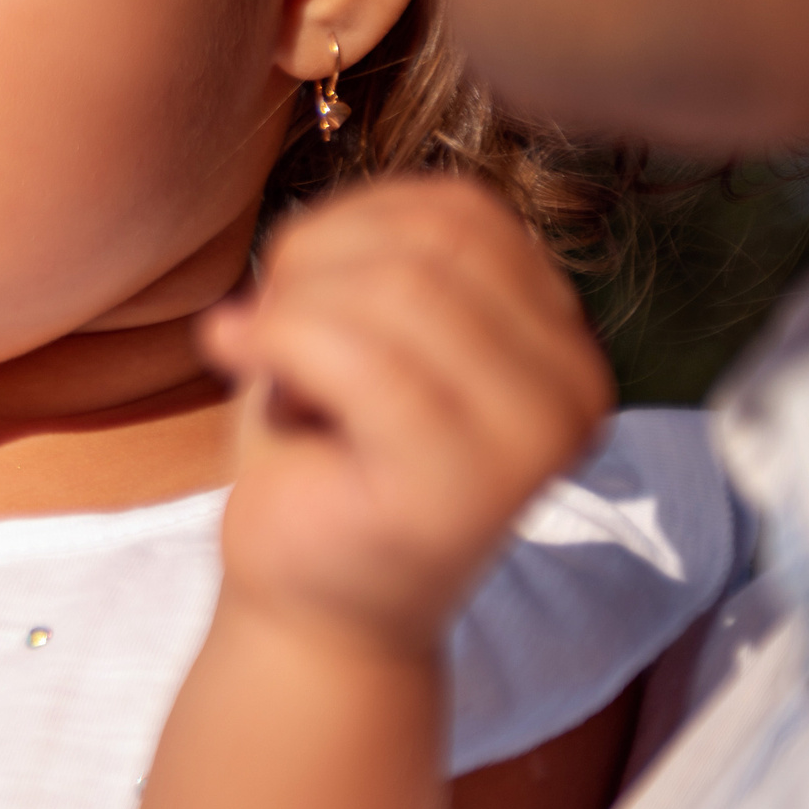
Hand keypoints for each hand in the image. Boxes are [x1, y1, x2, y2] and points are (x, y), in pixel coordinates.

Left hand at [201, 174, 613, 658]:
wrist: (309, 598)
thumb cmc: (321, 455)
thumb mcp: (355, 319)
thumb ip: (380, 248)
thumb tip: (326, 221)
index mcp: (559, 333)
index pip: (462, 210)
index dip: (349, 226)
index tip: (296, 291)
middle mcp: (576, 382)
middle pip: (429, 245)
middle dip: (316, 269)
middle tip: (268, 333)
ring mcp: (533, 437)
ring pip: (397, 290)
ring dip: (293, 311)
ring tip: (269, 367)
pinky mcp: (469, 486)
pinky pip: (361, 358)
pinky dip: (275, 340)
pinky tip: (232, 358)